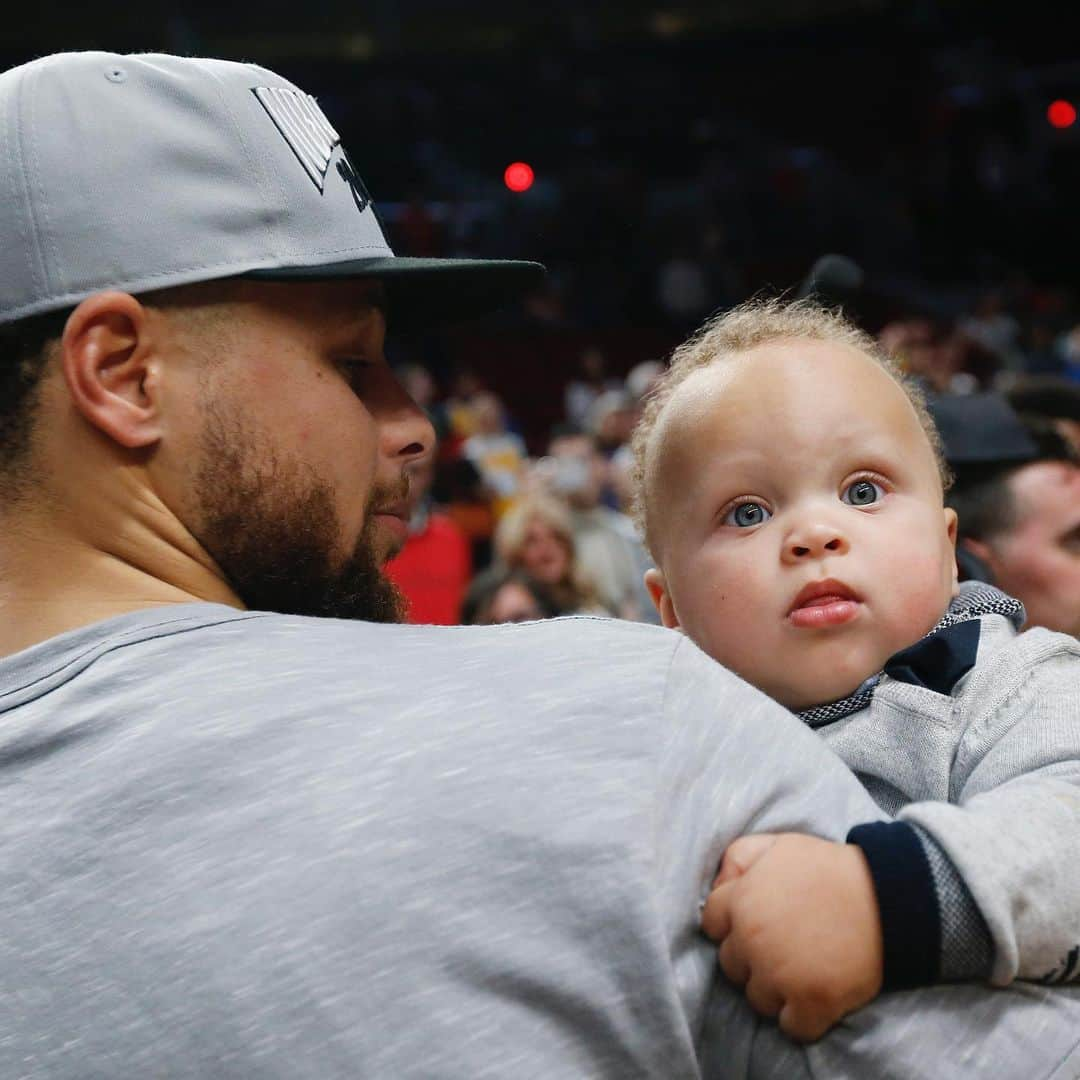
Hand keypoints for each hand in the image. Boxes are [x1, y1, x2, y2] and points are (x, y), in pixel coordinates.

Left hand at [701, 833, 883, 1041]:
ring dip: (775, 990)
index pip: (711, 925)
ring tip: (802, 970)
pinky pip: (791, 1028)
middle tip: (783, 948)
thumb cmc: (830, 868)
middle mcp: (753, 940)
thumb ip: (738, 858)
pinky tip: (816, 998)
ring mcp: (781, 975)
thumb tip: (719, 885)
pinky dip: (802, 1019)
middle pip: (731, 965)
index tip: (755, 926)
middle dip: (751, 959)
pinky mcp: (812, 1003)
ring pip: (758, 999)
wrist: (889, 895)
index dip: (732, 925)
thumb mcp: (777, 844)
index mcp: (742, 902)